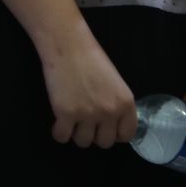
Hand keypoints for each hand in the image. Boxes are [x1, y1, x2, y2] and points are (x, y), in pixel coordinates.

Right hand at [39, 33, 135, 148]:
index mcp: (125, 103)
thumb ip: (116, 105)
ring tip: (72, 117)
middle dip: (95, 134)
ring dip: (76, 133)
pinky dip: (59, 132)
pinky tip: (59, 120)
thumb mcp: (115, 82)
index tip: (105, 127)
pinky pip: (62, 137)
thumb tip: (111, 126)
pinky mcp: (65, 114)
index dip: (114, 133)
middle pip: (104, 143)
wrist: (68, 44)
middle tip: (86, 120)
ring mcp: (87, 114)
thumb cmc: (91, 58)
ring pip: (83, 142)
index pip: (126, 135)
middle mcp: (109, 112)